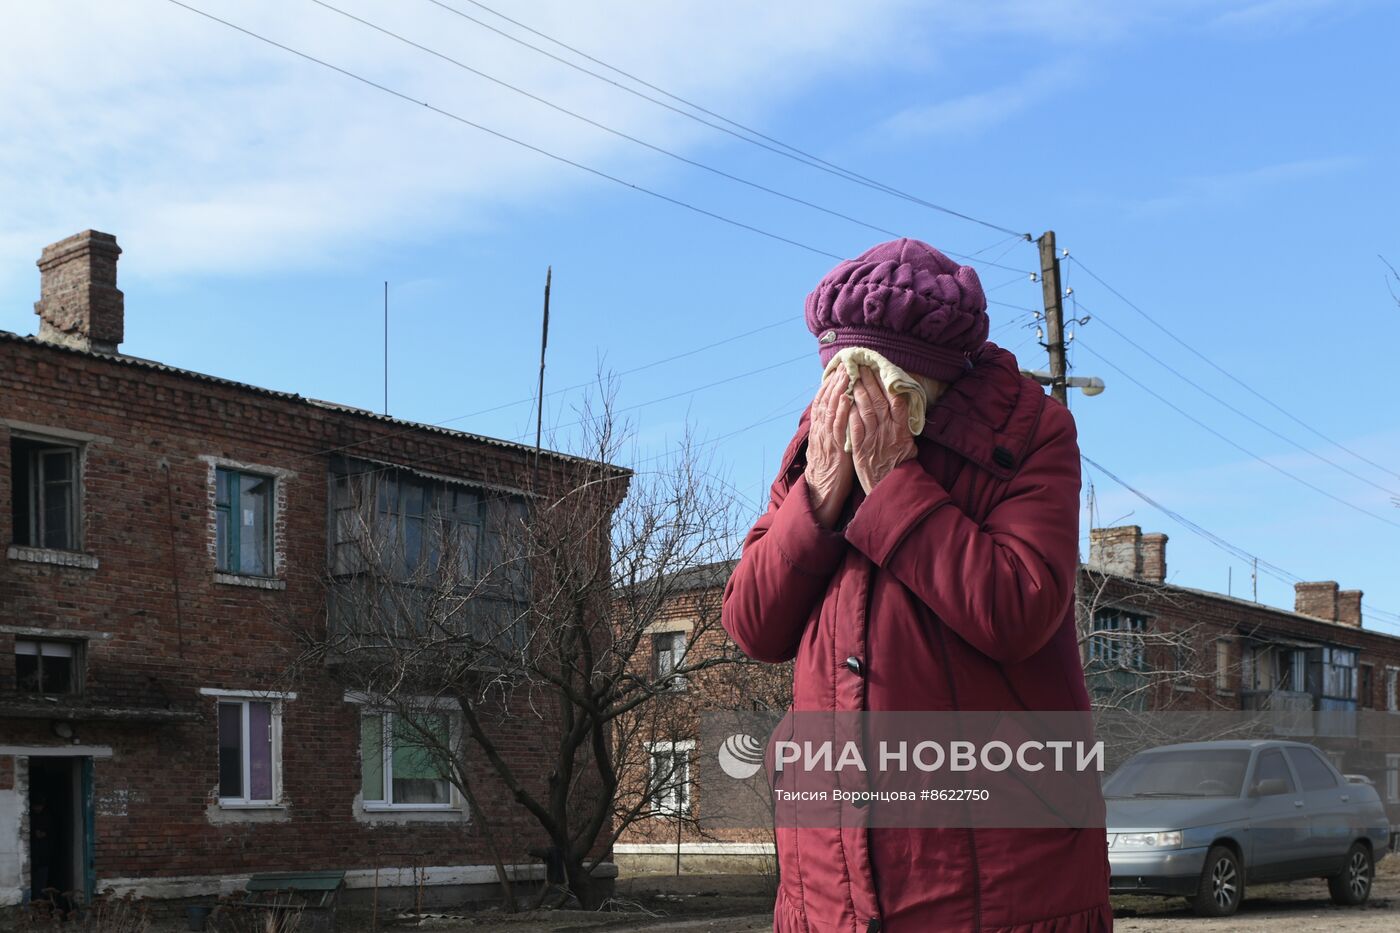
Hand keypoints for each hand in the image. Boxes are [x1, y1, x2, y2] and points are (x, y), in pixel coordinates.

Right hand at [804, 367, 854, 527]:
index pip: (822, 400)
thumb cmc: (828, 468)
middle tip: (845, 363)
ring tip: (846, 372)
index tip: (838, 368)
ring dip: (838, 389)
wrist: (821, 490)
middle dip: (836, 380)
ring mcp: (826, 437)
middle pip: (826, 399)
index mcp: (820, 428)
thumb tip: (838, 414)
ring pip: (830, 408)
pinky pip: (837, 425)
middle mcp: (820, 429)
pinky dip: (840, 410)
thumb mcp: (827, 444)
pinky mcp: (834, 447)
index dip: (829, 384)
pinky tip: (845, 397)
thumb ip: (830, 429)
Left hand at [850, 365, 916, 493]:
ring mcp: (874, 438)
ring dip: (858, 392)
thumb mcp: (909, 444)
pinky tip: (844, 400)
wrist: (891, 487)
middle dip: (869, 381)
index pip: (896, 401)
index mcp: (902, 429)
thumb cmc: (900, 465)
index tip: (880, 370)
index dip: (887, 384)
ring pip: (865, 409)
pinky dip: (850, 411)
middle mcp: (889, 431)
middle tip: (861, 367)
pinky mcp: (860, 447)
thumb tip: (901, 407)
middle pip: (879, 400)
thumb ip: (904, 426)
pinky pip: (854, 426)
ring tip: (851, 377)